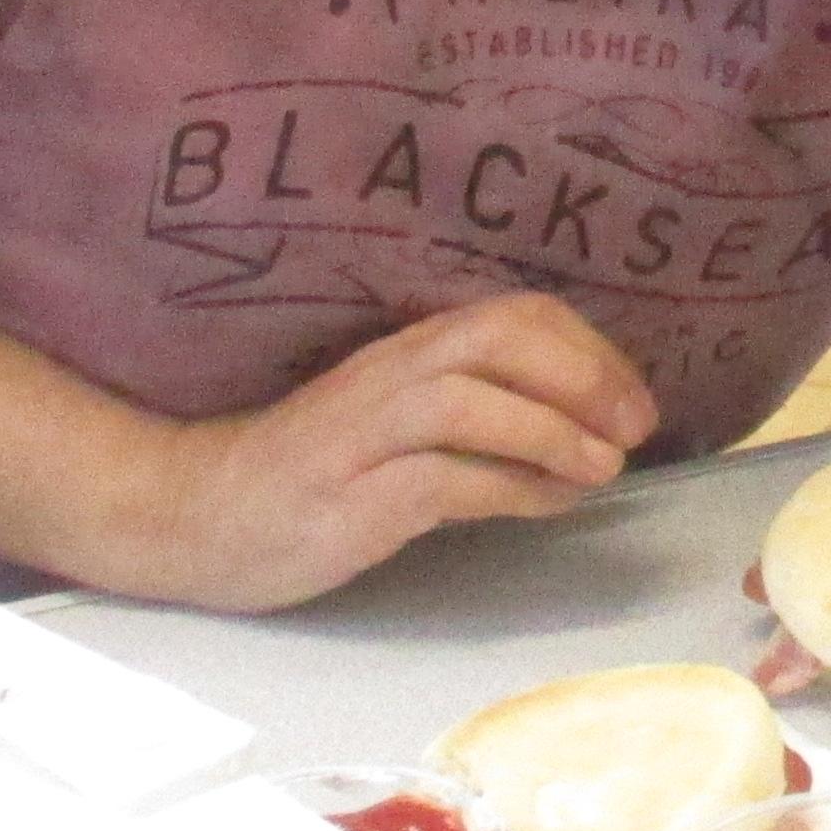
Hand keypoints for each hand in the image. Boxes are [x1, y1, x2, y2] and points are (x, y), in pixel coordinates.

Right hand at [133, 294, 655, 611]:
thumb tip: (583, 436)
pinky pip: (440, 481)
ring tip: (605, 467)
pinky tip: (550, 505)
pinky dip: (510, 489)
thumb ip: (477, 419)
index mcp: (407, 353)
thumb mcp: (399, 430)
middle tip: (637, 426)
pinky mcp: (347, 497)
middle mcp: (387, 376)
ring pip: (469, 401)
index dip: (588, 348)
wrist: (193, 516)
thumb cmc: (311, 476)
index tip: (634, 400)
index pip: (513, 314)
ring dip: (551, 430)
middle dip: (584, 375)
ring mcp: (362, 435)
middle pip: (499, 337)